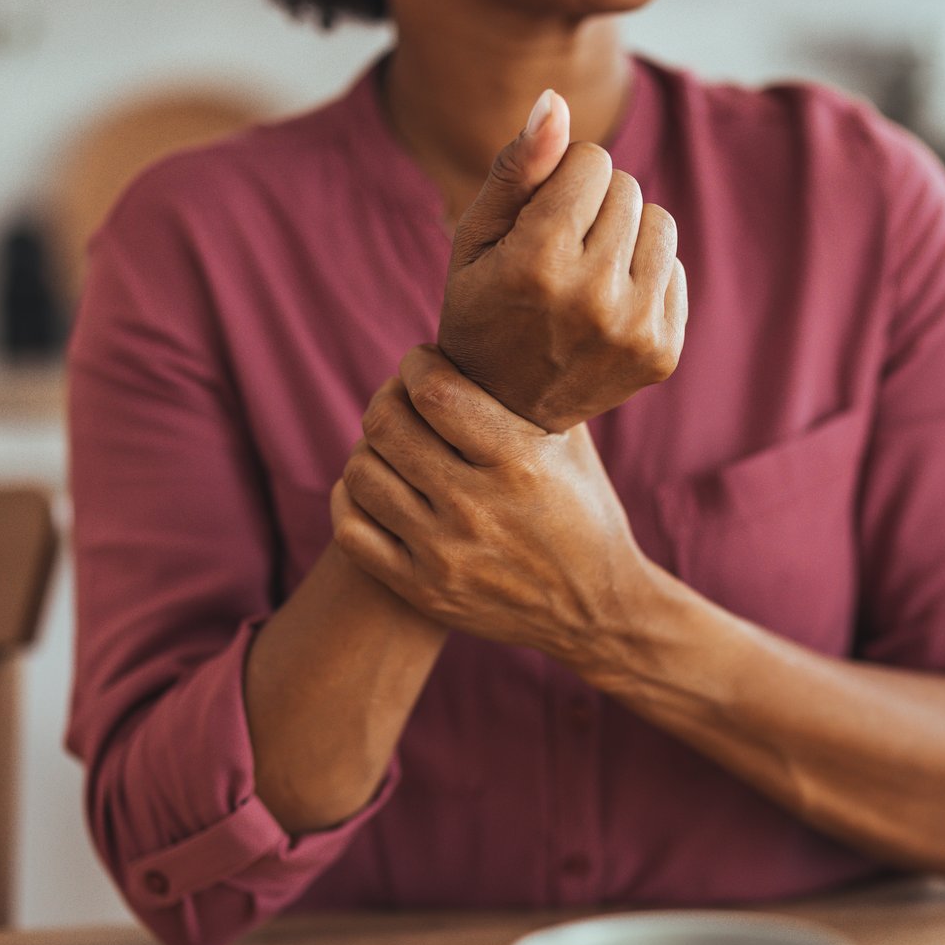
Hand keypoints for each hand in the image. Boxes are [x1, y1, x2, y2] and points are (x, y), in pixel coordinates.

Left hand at [330, 345, 656, 665]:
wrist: (594, 610)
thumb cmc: (583, 513)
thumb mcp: (571, 447)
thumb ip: (528, 394)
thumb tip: (485, 333)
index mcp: (519, 464)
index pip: (433, 392)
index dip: (416, 364)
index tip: (423, 363)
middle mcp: (477, 509)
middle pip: (385, 426)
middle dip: (387, 397)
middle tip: (402, 399)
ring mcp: (444, 554)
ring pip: (361, 472)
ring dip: (370, 447)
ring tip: (393, 445)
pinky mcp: (422, 590)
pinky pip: (350, 530)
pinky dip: (352, 498)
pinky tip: (378, 487)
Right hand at [437, 90, 689, 432]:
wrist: (506, 411)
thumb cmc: (483, 308)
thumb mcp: (475, 238)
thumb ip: (516, 168)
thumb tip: (556, 103)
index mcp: (539, 263)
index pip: (593, 161)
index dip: (563, 180)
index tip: (539, 219)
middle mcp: (593, 298)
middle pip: (629, 186)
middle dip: (595, 205)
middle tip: (560, 253)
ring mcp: (635, 330)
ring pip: (660, 221)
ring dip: (626, 235)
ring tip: (587, 274)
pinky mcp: (664, 352)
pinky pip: (675, 267)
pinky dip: (645, 275)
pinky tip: (608, 305)